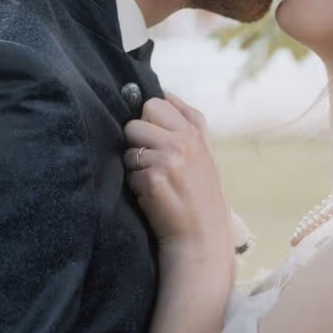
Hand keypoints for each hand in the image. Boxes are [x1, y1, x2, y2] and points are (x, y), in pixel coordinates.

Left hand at [124, 93, 234, 279]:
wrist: (201, 236)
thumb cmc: (201, 196)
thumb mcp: (204, 154)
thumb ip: (186, 124)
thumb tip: (161, 96)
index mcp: (197, 131)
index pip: (162, 100)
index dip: (152, 117)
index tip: (157, 133)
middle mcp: (184, 139)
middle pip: (141, 115)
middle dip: (138, 135)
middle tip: (151, 158)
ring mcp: (169, 157)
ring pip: (130, 143)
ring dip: (135, 162)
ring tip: (154, 180)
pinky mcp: (151, 177)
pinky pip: (128, 170)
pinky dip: (134, 183)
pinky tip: (151, 194)